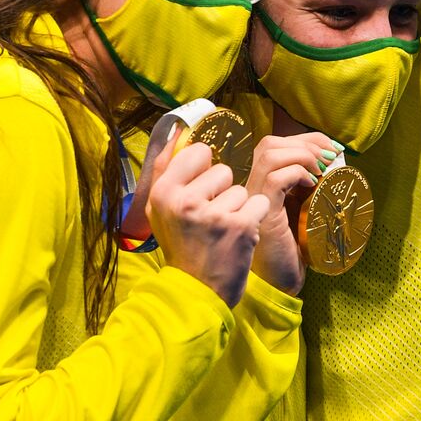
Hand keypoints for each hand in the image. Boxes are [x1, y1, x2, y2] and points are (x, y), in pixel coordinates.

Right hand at [146, 142, 270, 307]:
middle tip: (210, 220)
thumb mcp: (161, 208)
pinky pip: (259, 203)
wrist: (197, 292)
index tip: (203, 192)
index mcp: (163, 192)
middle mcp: (185, 201)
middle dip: (223, 192)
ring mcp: (214, 215)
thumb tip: (177, 128)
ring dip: (239, 208)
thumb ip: (165, 168)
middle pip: (223, 172)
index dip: (206, 171)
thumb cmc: (181, 244)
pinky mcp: (241, 227)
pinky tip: (240, 236)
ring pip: (242, 189)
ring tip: (223, 231)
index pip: (199, 153)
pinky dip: (255, 218)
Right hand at [244, 132, 339, 294]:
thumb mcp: (306, 209)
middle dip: (306, 142)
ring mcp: (254, 200)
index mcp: (261, 184)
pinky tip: (312, 185)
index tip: (333, 148)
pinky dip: (297, 173)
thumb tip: (334, 158)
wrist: (280, 284)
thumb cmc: (295, 250)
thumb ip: (311, 185)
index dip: (306, 139)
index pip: (275, 144)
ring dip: (303, 155)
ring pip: (270, 155)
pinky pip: (275, 178)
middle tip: (331, 157)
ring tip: (321, 171)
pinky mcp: (263, 213)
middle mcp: (252, 188)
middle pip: (269, 143)